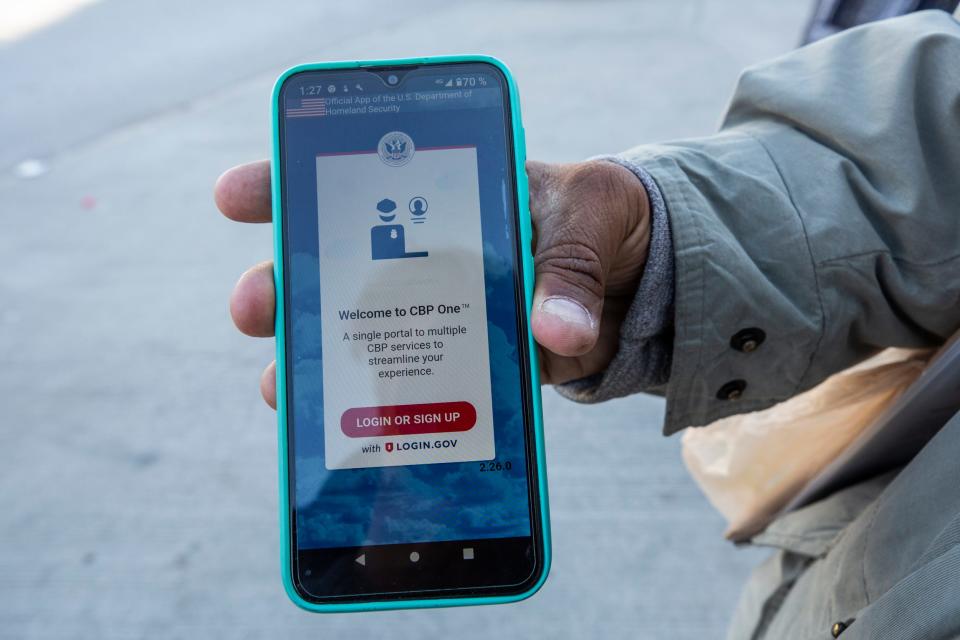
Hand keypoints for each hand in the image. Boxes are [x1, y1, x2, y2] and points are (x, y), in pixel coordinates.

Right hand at [214, 159, 649, 407]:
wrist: (647, 279)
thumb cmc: (610, 220)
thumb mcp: (596, 213)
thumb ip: (574, 264)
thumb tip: (557, 335)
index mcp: (448, 198)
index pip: (354, 182)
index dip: (289, 182)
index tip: (235, 196)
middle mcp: (429, 258)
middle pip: (337, 271)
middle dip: (284, 287)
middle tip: (252, 306)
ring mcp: (445, 317)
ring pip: (363, 339)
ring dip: (317, 364)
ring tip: (283, 390)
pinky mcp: (472, 368)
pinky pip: (422, 391)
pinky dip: (383, 415)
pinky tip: (351, 438)